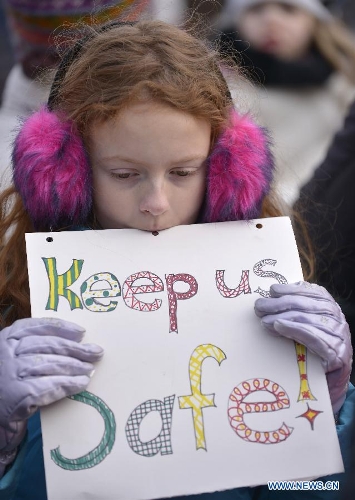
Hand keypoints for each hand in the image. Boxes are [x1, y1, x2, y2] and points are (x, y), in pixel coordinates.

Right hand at [0, 317, 103, 430]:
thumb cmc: (7, 384)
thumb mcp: (15, 359)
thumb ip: (35, 348)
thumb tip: (76, 343)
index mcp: (7, 338)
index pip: (37, 326)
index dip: (62, 328)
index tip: (82, 333)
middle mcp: (7, 353)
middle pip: (48, 345)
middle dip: (75, 349)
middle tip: (96, 352)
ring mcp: (11, 374)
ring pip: (50, 365)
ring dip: (75, 366)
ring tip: (90, 369)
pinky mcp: (17, 396)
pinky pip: (49, 386)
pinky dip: (68, 384)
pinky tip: (81, 384)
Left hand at [254, 281, 352, 413]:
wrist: (330, 384)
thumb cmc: (313, 352)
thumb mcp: (306, 327)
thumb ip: (296, 311)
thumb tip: (271, 297)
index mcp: (331, 308)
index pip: (312, 292)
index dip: (291, 289)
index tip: (272, 290)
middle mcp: (337, 319)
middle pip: (305, 305)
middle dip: (279, 304)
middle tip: (259, 306)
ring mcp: (338, 336)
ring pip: (306, 319)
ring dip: (281, 317)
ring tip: (263, 320)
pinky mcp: (336, 354)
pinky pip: (312, 338)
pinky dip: (294, 329)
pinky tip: (278, 326)